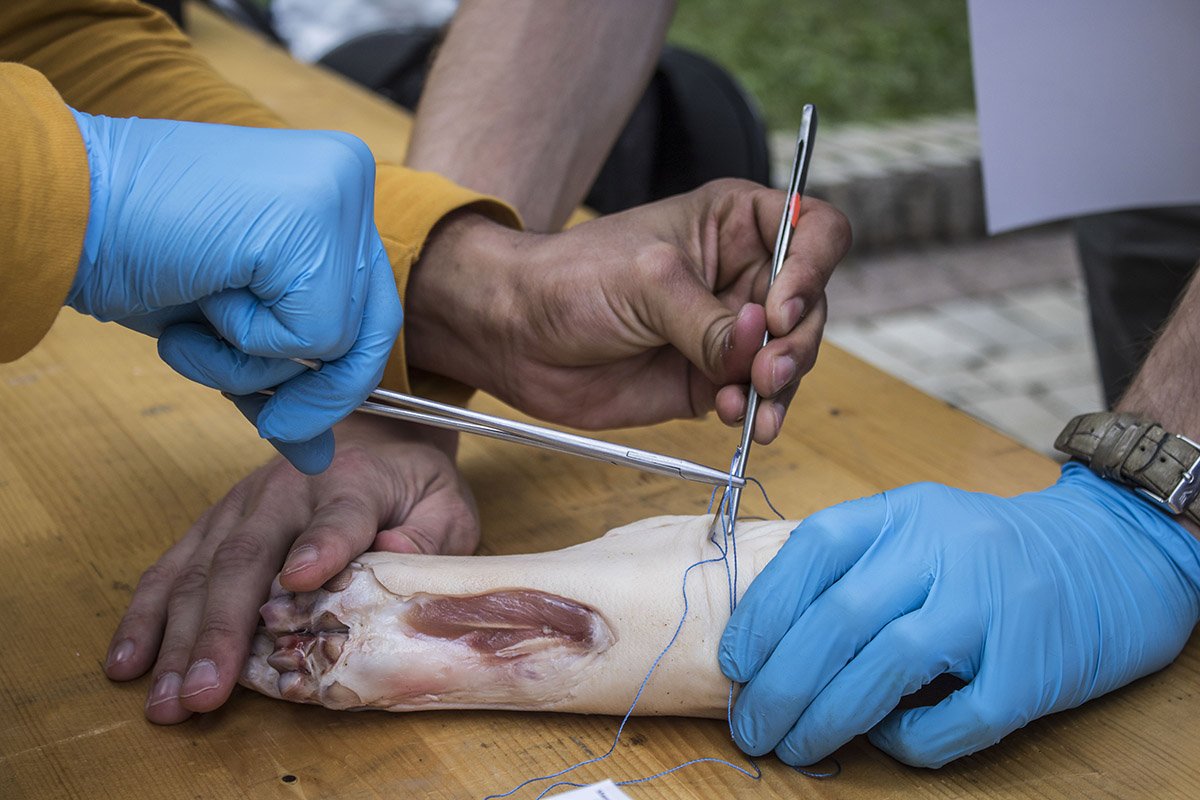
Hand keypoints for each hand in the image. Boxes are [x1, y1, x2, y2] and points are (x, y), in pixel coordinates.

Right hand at [66, 110, 402, 472]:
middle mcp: (348, 177)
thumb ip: (286, 379)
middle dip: (314, 392)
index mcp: (336, 184)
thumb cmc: (138, 254)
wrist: (61, 207)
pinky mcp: (313, 221)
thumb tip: (322, 457)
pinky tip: (202, 293)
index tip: (283, 408)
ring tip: (201, 312)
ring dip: (257, 361)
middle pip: (374, 332)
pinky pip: (313, 337)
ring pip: (342, 341)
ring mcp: (337, 192)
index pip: (372, 310)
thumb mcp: (228, 326)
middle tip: (270, 419)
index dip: (330, 377)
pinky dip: (246, 342)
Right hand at [102, 415, 477, 723]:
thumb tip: (393, 555)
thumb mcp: (446, 502)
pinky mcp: (215, 524)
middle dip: (221, 629)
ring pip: (201, 571)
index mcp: (353, 482)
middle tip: (206, 692)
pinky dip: (148, 617)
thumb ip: (428, 533)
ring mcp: (241, 507)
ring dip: (179, 638)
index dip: (320, 547)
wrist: (375, 435)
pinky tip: (131, 662)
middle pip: (248, 558)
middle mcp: (286, 491)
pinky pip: (173, 569)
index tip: (299, 581)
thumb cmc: (412, 484)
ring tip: (167, 697)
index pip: (338, 516)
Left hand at [406, 179, 850, 441]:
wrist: (517, 336)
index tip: (781, 309)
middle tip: (766, 371)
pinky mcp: (711, 381)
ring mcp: (728, 332)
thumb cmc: (573, 280)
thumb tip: (755, 348)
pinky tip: (732, 415)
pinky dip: (753, 411)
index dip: (814, 268)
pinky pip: (753, 399)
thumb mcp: (646, 282)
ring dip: (781, 384)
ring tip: (756, 403)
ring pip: (790, 358)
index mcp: (735, 224)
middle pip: (811, 305)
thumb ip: (706, 320)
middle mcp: (742, 275)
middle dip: (797, 342)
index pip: (815, 231)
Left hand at [719, 463, 1199, 766]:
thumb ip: (855, 567)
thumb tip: (767, 643)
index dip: (762, 610)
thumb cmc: (990, 551)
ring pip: (888, 667)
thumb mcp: (918, 527)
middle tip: (750, 727)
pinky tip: (883, 740)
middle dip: (780, 683)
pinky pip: (955, 720)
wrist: (1112, 553)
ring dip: (826, 717)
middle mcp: (946, 551)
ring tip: (793, 746)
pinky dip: (907, 741)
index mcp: (906, 512)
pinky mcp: (1032, 669)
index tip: (735, 662)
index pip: (815, 550)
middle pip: (840, 618)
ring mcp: (993, 608)